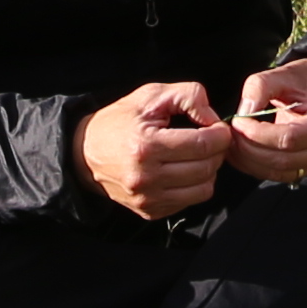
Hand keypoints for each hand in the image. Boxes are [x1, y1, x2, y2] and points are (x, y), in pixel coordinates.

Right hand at [78, 81, 232, 220]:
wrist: (86, 152)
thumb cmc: (121, 120)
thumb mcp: (152, 95)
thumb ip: (189, 96)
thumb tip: (214, 119)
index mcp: (146, 146)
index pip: (202, 145)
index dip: (220, 135)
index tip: (219, 128)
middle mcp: (146, 178)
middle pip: (206, 168)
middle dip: (217, 151)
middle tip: (211, 139)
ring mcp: (147, 199)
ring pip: (203, 190)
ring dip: (209, 171)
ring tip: (197, 155)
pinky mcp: (149, 212)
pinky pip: (189, 202)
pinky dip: (193, 186)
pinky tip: (182, 170)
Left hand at [225, 53, 306, 181]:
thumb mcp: (284, 73)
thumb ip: (260, 87)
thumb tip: (243, 114)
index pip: (288, 138)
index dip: (258, 134)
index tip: (238, 121)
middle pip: (282, 159)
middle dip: (249, 148)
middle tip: (230, 133)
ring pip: (278, 171)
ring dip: (249, 161)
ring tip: (232, 143)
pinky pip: (280, 174)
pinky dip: (257, 166)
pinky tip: (243, 153)